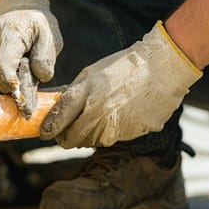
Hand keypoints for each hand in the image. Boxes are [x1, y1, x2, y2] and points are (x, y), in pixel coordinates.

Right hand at [0, 0, 62, 115]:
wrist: (18, 6)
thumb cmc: (37, 23)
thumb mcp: (50, 36)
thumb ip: (45, 59)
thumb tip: (39, 78)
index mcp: (10, 32)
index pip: (2, 67)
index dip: (11, 85)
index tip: (23, 93)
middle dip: (10, 86)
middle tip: (26, 82)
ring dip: (3, 80)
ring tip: (18, 68)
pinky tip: (7, 65)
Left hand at [40, 21, 201, 147]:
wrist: (163, 67)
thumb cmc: (124, 67)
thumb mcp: (91, 73)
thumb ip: (72, 93)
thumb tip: (53, 107)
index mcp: (84, 94)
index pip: (57, 121)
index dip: (48, 129)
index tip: (45, 132)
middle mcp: (97, 114)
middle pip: (72, 139)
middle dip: (66, 137)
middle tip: (67, 130)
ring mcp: (115, 127)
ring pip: (92, 142)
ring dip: (89, 135)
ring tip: (99, 116)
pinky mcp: (132, 134)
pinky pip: (113, 139)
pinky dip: (110, 132)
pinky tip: (118, 115)